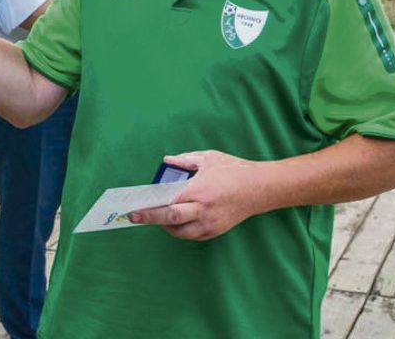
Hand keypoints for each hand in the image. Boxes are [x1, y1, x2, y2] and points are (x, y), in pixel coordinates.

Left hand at [127, 150, 264, 240]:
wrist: (261, 188)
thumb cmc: (233, 170)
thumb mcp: (208, 158)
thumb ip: (185, 160)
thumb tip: (166, 161)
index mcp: (200, 190)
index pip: (168, 202)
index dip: (150, 205)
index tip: (135, 206)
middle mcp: (204, 210)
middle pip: (170, 219)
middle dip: (149, 218)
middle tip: (133, 216)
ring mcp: (210, 223)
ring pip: (180, 232)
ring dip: (165, 226)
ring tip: (154, 217)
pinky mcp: (216, 231)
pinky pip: (192, 235)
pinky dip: (180, 230)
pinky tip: (173, 221)